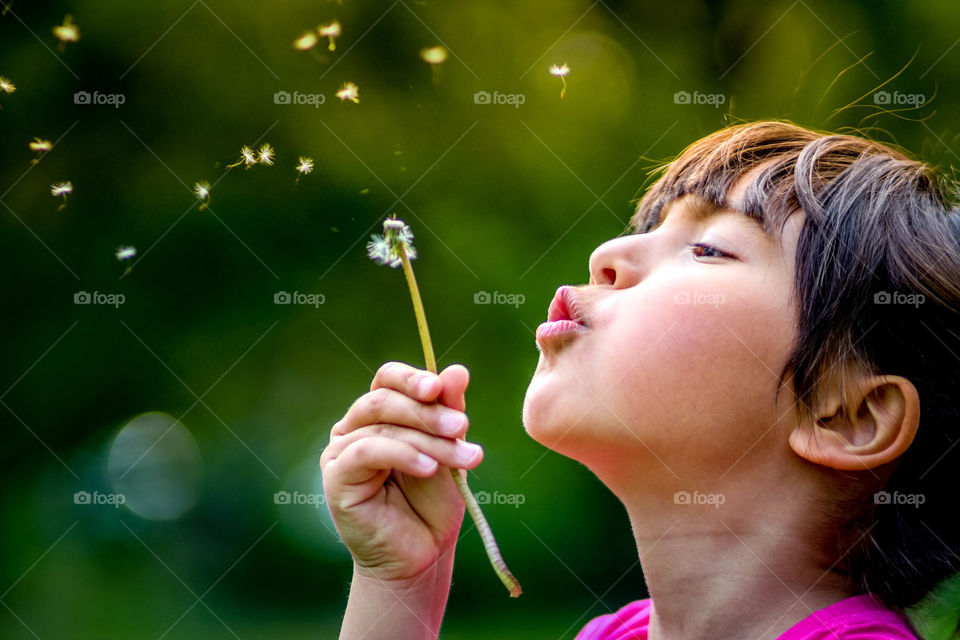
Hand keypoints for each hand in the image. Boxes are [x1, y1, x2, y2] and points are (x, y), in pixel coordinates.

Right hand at [320, 361, 480, 582]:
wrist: (421, 555)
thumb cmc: (432, 502)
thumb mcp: (449, 449)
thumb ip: (449, 411)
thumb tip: (457, 370)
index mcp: (379, 415)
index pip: (388, 379)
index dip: (413, 378)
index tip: (442, 387)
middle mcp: (354, 428)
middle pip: (385, 398)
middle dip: (429, 410)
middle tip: (463, 426)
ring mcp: (341, 451)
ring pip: (383, 424)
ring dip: (429, 439)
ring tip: (464, 457)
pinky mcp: (336, 477)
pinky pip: (366, 451)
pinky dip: (403, 454)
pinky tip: (429, 468)